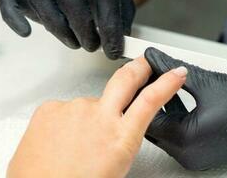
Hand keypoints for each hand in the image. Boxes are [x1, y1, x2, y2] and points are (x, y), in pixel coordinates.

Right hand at [0, 0, 134, 58]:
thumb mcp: (120, 5)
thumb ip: (122, 22)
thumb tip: (123, 47)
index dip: (111, 26)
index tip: (114, 50)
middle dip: (83, 26)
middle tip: (93, 46)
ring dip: (59, 27)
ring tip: (75, 44)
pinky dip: (12, 16)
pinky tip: (26, 32)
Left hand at [7, 57, 186, 177]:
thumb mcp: (116, 164)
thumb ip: (121, 139)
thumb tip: (119, 126)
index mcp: (121, 136)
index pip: (151, 100)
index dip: (167, 82)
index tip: (175, 72)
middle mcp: (98, 116)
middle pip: (125, 79)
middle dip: (140, 66)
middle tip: (145, 62)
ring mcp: (73, 108)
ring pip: (90, 103)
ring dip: (89, 117)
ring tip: (76, 144)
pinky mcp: (50, 107)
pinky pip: (65, 109)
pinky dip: (66, 122)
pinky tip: (60, 140)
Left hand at [143, 48, 226, 169]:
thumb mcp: (209, 82)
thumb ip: (175, 70)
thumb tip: (157, 61)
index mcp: (187, 141)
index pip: (147, 116)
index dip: (143, 89)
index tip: (144, 70)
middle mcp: (190, 154)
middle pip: (156, 125)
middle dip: (152, 98)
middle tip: (154, 72)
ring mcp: (199, 155)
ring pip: (169, 129)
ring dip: (166, 105)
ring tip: (169, 79)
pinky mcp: (208, 151)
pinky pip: (183, 133)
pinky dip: (180, 115)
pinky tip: (184, 94)